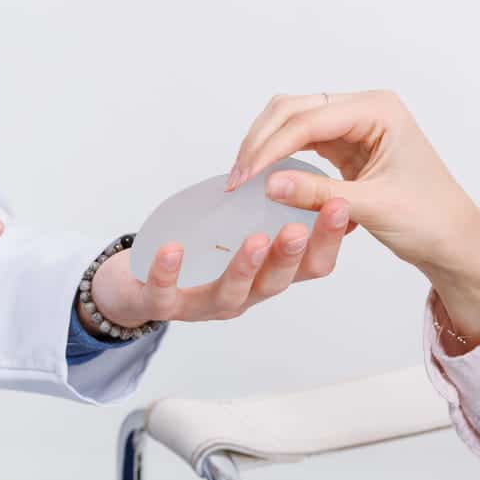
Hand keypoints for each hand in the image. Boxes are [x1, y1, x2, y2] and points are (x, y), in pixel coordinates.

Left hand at [80, 201, 350, 328]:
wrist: (138, 286)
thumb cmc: (197, 254)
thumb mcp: (238, 230)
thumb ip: (269, 209)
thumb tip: (310, 175)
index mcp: (265, 277)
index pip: (309, 266)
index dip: (328, 240)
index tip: (341, 205)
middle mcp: (242, 295)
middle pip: (274, 283)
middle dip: (289, 255)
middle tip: (298, 228)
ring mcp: (201, 304)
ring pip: (230, 293)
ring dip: (245, 266)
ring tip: (255, 240)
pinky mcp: (161, 305)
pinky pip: (165, 293)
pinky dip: (168, 271)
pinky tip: (172, 249)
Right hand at [227, 90, 479, 341]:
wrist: (452, 239)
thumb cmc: (429, 219)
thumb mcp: (371, 207)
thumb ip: (316, 194)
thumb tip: (266, 184)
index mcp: (378, 111)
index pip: (307, 120)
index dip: (269, 147)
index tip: (243, 177)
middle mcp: (364, 109)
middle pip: (292, 109)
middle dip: (260, 141)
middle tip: (236, 178)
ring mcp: (352, 124)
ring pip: (290, 120)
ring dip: (264, 145)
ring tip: (243, 177)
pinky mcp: (343, 144)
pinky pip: (299, 139)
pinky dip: (277, 154)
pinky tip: (262, 175)